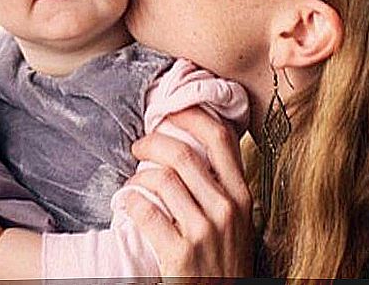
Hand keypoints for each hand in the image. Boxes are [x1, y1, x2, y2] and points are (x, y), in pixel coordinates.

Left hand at [124, 108, 253, 277]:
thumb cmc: (223, 258)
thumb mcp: (235, 219)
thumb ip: (220, 185)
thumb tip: (190, 145)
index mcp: (242, 195)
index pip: (221, 138)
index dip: (192, 115)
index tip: (171, 110)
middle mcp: (227, 209)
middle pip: (184, 153)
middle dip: (154, 141)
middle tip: (139, 145)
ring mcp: (204, 232)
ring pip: (162, 179)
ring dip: (139, 174)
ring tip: (132, 180)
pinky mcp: (180, 254)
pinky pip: (145, 211)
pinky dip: (130, 201)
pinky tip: (126, 202)